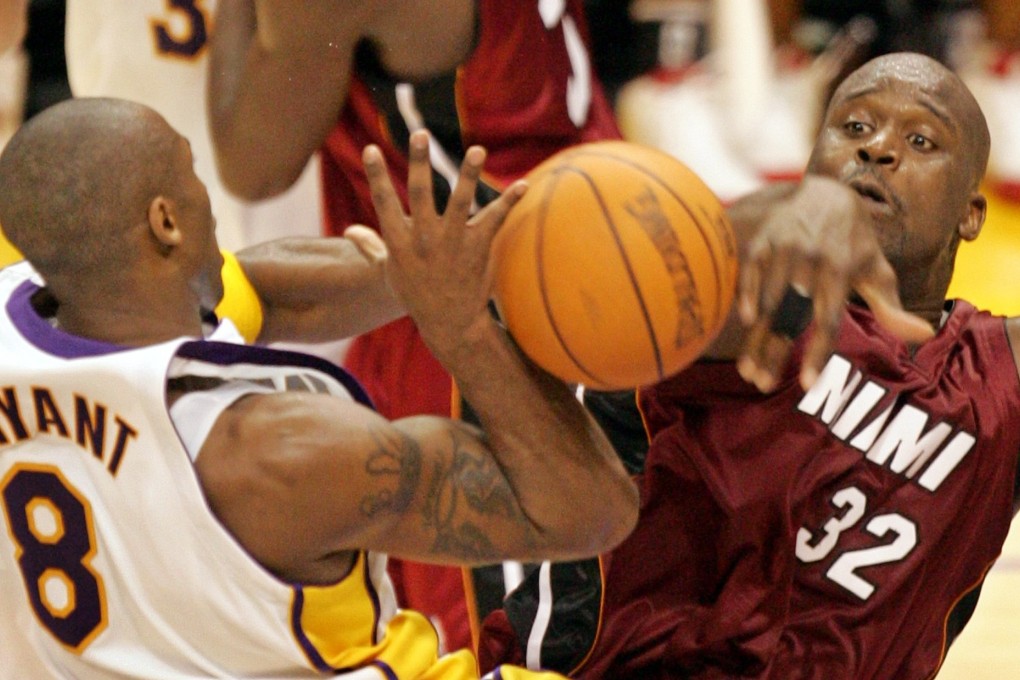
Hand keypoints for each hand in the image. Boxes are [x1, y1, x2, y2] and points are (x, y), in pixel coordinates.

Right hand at [362, 130, 526, 360]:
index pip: (383, 202)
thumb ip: (371, 247)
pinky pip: (495, 219)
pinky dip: (510, 201)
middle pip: (420, 193)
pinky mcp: (478, 248)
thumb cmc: (417, 295)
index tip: (371, 148)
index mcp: (399, 242)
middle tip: (419, 134)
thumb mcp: (389, 272)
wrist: (450, 323)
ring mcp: (453, 243)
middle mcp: (424, 239)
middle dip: (419, 162)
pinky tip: (523, 185)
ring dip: (469, 174)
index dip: (376, 175)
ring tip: (477, 151)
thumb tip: (349, 232)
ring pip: (461, 201)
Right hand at [736, 175, 932, 391]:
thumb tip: (926, 336)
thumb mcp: (877, 272)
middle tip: (762, 384)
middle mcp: (812, 260)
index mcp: (841, 271)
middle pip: (789, 316)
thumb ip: (892, 309)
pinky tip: (746, 323)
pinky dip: (746, 297)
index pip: (828, 320)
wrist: (826, 194)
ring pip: (767, 302)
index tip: (808, 384)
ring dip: (755, 339)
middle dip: (773, 353)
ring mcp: (784, 250)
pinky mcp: (764, 242)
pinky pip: (750, 274)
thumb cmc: (854, 245)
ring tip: (749, 370)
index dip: (817, 353)